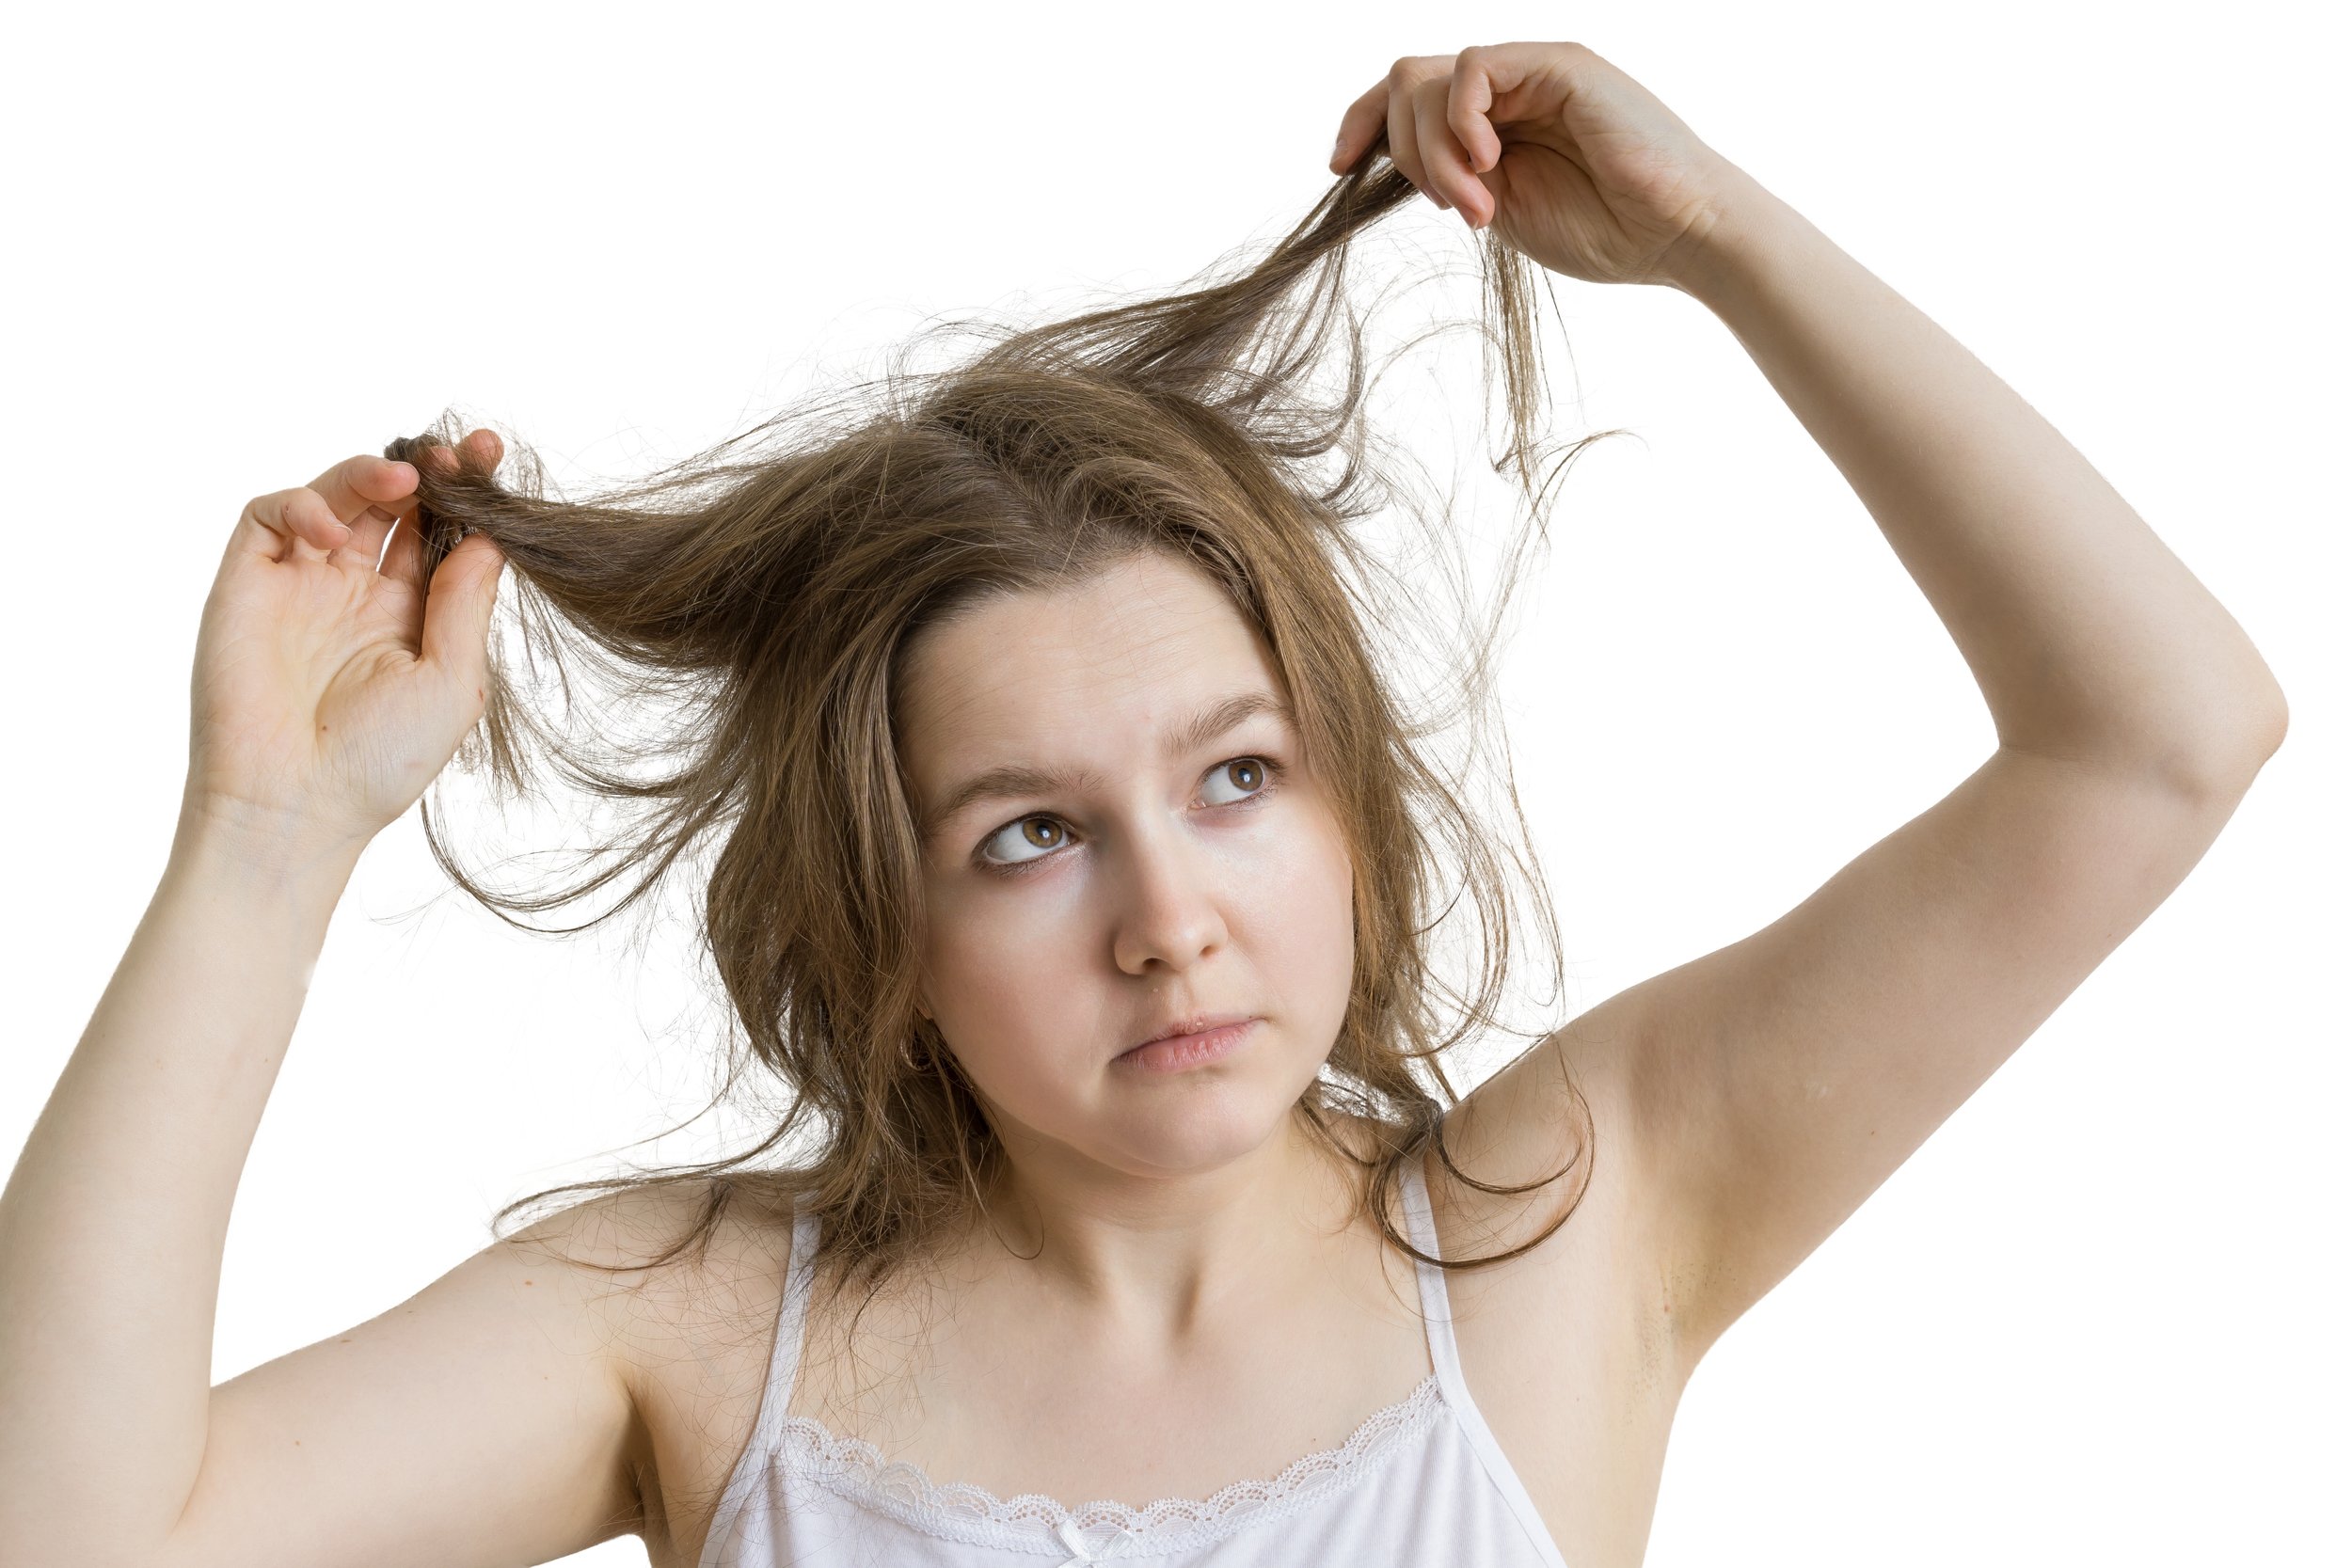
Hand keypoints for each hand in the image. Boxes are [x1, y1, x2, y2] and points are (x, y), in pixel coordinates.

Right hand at [181, 430, 508, 855]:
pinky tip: (330, 531)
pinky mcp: (248, 583)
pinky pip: (270, 517)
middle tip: (459, 453)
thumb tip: (490, 535)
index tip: (495, 457)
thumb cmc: (379, 762)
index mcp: (411, 614)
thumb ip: (466, 605)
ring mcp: (302, 583)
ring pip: (336, 496)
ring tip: (406, 478)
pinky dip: (301, 504)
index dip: (468, 492)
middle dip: (429, 470)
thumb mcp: (451, 683)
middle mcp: (357, 592)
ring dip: (370, 475)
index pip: (442, 532)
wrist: (293, 808)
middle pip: (394, 504)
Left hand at [1328, 41, 1746, 288]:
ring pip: (1427, 78)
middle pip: (1403, 84)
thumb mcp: (1501, 209)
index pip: (1403, 98)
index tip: (1337, 166)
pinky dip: (1460, 121)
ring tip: (1478, 203)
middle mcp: (1507, 89)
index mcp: (1492, 123)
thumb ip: (1452, 177)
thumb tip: (1400, 163)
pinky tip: (1489, 163)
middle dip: (1405, 153)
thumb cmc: (1604, 234)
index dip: (1361, 123)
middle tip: (1455, 209)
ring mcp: (1531, 72)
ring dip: (1434, 151)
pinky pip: (1470, 68)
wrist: (1677, 234)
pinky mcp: (1556, 63)